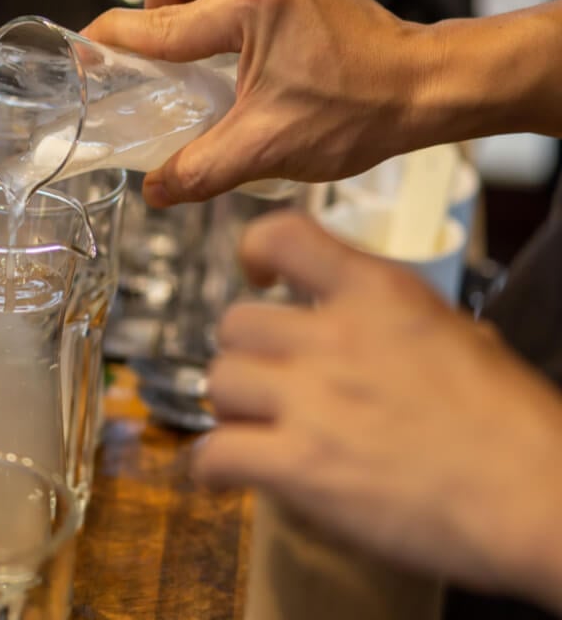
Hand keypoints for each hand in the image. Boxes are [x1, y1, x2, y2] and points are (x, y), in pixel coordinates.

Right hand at [83, 0, 442, 206]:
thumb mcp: (269, 149)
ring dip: (190, 4)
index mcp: (250, 6)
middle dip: (155, 6)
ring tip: (206, 56)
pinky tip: (244, 49)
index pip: (154, 22)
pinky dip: (225, 3)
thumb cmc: (359, 113)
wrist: (429, 87)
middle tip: (170, 57)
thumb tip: (154, 191)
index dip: (108, 43)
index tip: (84, 58)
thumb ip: (200, 170)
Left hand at [193, 211, 561, 610]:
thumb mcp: (464, 341)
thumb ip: (400, 327)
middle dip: (247, 356)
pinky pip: (214, 453)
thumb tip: (375, 332)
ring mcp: (312, 400)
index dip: (257, 252)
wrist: (541, 502)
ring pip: (218, 383)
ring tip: (257, 432)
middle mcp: (336, 337)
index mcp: (381, 296)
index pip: (285, 236)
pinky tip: (224, 476)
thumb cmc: (518, 432)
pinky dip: (210, 468)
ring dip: (231, 410)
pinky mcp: (298, 465)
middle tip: (267, 384)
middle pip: (235, 324)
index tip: (257, 275)